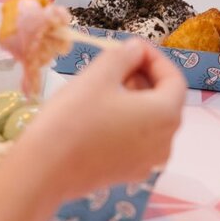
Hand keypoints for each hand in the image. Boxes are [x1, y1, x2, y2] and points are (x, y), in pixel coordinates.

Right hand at [17, 39, 185, 198]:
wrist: (44, 169)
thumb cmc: (75, 117)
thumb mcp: (99, 74)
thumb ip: (125, 55)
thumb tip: (136, 50)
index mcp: (166, 115)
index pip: (174, 78)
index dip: (154, 57)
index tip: (131, 47)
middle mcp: (166, 142)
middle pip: (165, 100)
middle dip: (144, 77)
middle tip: (116, 63)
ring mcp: (148, 162)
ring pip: (151, 121)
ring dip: (134, 99)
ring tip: (105, 86)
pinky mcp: (129, 173)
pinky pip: (138, 139)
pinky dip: (127, 121)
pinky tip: (101, 114)